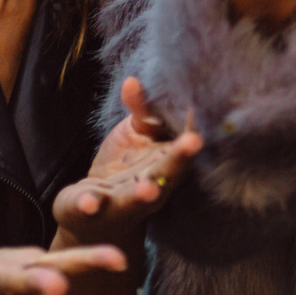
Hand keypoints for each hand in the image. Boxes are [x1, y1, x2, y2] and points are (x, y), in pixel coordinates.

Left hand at [52, 76, 202, 248]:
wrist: (92, 214)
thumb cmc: (124, 167)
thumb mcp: (136, 134)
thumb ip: (139, 110)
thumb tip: (132, 80)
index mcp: (167, 163)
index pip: (187, 145)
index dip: (196, 129)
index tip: (205, 111)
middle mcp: (153, 186)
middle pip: (170, 172)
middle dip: (181, 158)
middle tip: (195, 142)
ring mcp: (123, 201)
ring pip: (137, 198)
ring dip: (145, 194)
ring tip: (148, 189)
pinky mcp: (91, 210)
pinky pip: (92, 208)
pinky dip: (91, 204)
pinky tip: (90, 201)